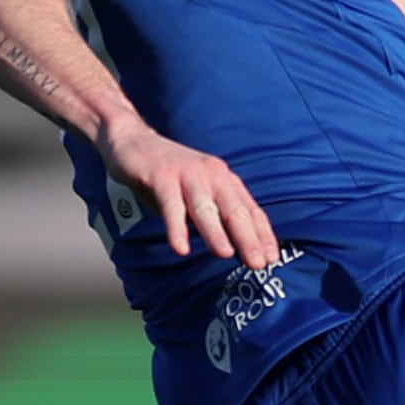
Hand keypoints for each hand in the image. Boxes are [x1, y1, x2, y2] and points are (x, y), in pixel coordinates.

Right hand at [97, 114, 277, 267]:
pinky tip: (180, 247)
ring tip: (225, 253)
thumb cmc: (169, 175)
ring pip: (205, 208)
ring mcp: (188, 174)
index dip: (263, 236)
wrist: (132, 140)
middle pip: (235, 211)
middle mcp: (213, 175)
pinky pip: (171, 205)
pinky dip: (176, 227)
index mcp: (226, 181)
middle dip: (248, 239)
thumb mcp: (198, 196)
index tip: (272, 258)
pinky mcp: (162, 175)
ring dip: (216, 232)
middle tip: (258, 263)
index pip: (251, 211)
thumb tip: (235, 249)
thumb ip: (215, 217)